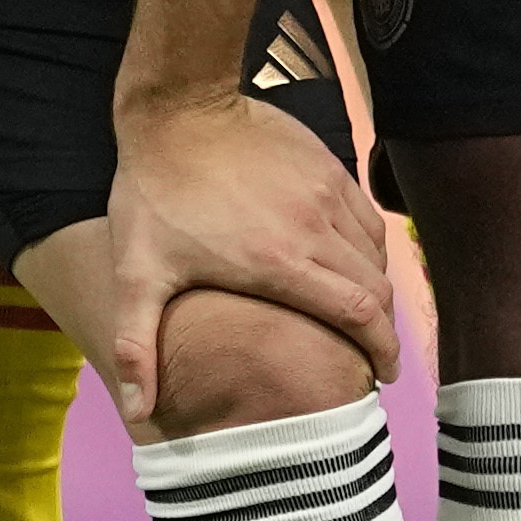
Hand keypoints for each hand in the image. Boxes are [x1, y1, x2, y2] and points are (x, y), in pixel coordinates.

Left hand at [93, 76, 399, 413]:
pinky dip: (369, 249)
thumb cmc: (155, 194)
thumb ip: (137, 345)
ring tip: (363, 313)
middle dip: (383, 330)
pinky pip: (367, 218)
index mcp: (278, 264)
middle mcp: (314, 231)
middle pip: (377, 290)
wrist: (180, 109)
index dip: (380, 350)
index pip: (357, 314)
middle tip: (373, 355)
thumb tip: (138, 412)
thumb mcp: (137, 274)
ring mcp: (326, 194)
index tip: (382, 375)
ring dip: (376, 289)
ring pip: (376, 254)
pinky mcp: (329, 167)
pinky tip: (351, 261)